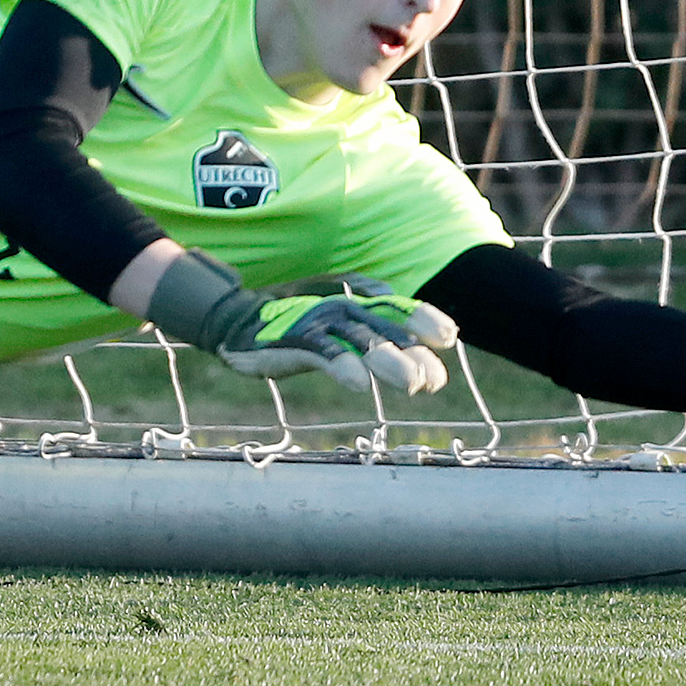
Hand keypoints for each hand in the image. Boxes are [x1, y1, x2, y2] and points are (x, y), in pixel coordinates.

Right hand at [217, 288, 458, 393]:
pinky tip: (359, 384)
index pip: (395, 307)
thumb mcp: (335, 317)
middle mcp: (341, 307)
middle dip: (413, 352)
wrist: (237, 319)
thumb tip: (406, 328)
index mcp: (353, 300)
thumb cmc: (292, 319)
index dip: (422, 318)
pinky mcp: (294, 340)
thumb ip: (369, 321)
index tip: (448, 336)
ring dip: (388, 361)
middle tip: (434, 380)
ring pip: (360, 340)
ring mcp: (318, 322)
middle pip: (385, 328)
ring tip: (412, 385)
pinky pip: (323, 353)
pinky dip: (341, 366)